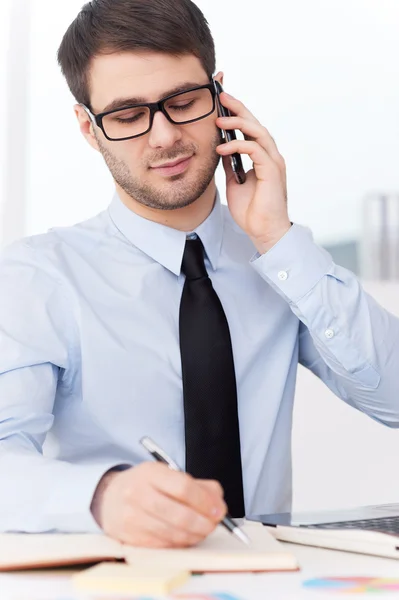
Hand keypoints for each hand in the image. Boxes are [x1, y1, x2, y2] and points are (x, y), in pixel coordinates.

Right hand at [90, 462, 226, 547]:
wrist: (109, 497)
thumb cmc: (145, 485)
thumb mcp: (167, 474)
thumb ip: (197, 485)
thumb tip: (218, 503)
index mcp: (150, 473)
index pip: (183, 487)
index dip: (204, 501)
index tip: (218, 509)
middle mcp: (138, 494)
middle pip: (179, 514)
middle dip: (203, 523)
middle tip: (214, 523)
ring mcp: (132, 518)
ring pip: (172, 533)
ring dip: (194, 536)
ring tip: (203, 531)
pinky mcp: (130, 538)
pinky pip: (163, 545)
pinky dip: (180, 543)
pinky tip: (187, 537)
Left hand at [216, 91, 290, 253]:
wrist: (263, 231)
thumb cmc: (252, 211)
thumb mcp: (234, 181)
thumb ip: (230, 163)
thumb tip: (220, 147)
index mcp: (263, 157)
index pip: (250, 129)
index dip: (238, 113)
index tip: (221, 102)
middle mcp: (270, 156)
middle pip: (255, 123)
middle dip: (238, 108)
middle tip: (221, 96)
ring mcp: (273, 162)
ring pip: (258, 131)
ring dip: (238, 122)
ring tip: (218, 119)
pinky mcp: (272, 170)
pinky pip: (254, 149)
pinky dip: (237, 144)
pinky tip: (221, 147)